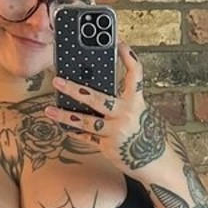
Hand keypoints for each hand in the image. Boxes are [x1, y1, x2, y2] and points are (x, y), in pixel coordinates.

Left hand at [45, 43, 168, 174]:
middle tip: (57, 80)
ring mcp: (116, 132)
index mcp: (137, 103)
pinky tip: (63, 126)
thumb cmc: (147, 135)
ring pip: (87, 122)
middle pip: (98, 99)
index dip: (129, 58)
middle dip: (75, 89)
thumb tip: (97, 92)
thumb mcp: (141, 113)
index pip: (136, 75)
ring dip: (66, 116)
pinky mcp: (109, 147)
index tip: (120, 44)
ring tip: (49, 110)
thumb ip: (123, 103)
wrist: (157, 163)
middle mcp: (126, 115)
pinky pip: (88, 138)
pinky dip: (75, 132)